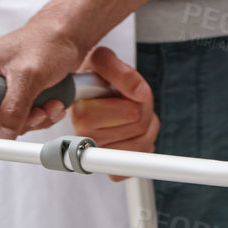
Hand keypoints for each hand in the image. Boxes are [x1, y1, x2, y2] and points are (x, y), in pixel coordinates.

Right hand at [0, 16, 86, 140]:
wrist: (71, 33)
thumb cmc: (48, 39)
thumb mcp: (28, 75)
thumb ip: (13, 108)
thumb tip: (3, 135)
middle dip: (16, 121)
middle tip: (34, 113)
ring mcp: (4, 88)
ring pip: (9, 122)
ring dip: (34, 119)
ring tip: (49, 104)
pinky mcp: (20, 95)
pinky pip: (25, 118)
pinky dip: (42, 115)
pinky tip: (54, 103)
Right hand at [70, 46, 159, 174]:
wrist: (87, 90)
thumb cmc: (95, 75)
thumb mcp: (104, 59)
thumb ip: (122, 72)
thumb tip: (141, 94)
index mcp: (82, 113)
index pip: (134, 113)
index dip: (141, 102)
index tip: (138, 97)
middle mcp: (84, 137)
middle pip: (140, 127)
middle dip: (144, 109)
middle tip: (131, 98)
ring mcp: (94, 153)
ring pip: (142, 146)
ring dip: (145, 127)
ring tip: (131, 111)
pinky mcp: (104, 166)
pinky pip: (131, 169)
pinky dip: (141, 149)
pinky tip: (132, 134)